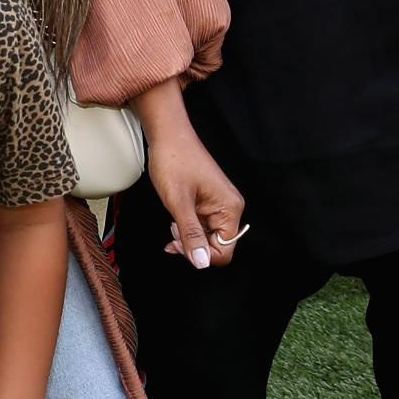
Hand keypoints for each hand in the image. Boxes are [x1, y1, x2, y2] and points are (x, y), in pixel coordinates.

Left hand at [148, 122, 246, 269]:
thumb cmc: (174, 161)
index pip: (224, 252)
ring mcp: (221, 204)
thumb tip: (202, 263)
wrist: (168, 135)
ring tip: (173, 221)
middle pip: (217, 246)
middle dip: (193, 245)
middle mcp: (231, 207)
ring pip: (208, 236)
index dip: (200, 254)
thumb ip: (191, 234)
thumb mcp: (178, 203)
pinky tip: (176, 218)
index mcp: (230, 209)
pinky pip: (203, 225)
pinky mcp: (210, 200)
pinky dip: (188, 226)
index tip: (178, 242)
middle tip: (172, 232)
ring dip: (188, 236)